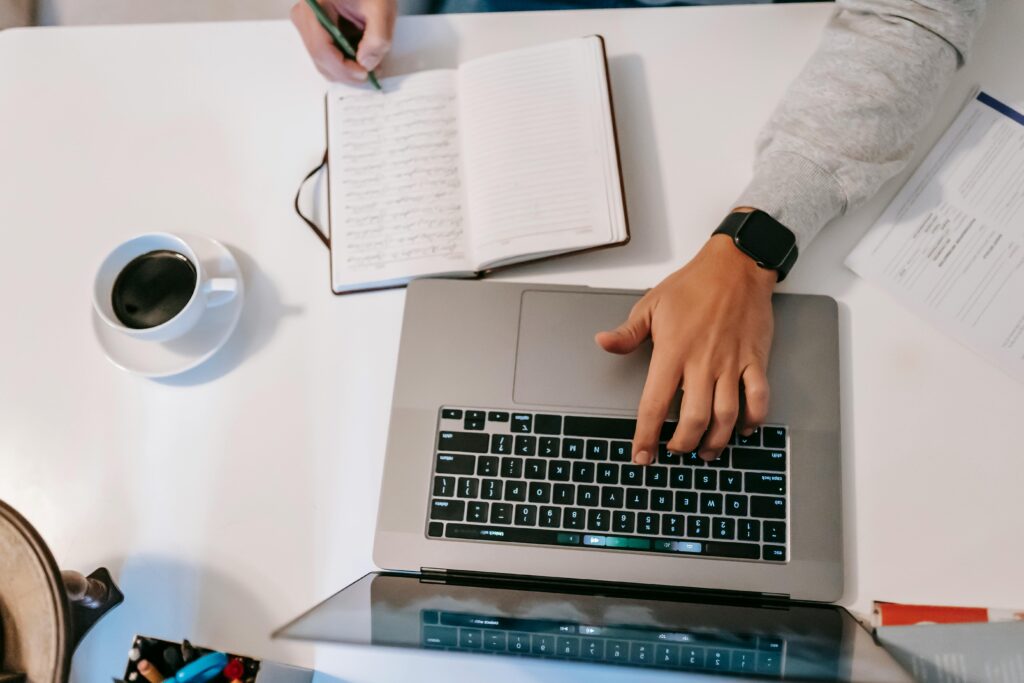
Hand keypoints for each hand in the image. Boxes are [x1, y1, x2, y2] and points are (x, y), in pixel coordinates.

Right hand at [291, 0, 396, 83]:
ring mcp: (308, 24)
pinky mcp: (315, 31)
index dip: (343, 68)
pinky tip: (361, 55)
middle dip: (347, 71)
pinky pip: (326, 55)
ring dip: (347, 68)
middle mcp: (305, 15)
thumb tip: (366, 62)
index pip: (322, 48)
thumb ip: (378, 37)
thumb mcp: (380, 8)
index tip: (364, 73)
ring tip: (370, 62)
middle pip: (320, 58)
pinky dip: (344, 60)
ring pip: (323, 61)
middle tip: (372, 72)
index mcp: (315, 6)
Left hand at [596, 229, 776, 464]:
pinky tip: (743, 429)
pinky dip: (753, 420)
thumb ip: (628, 333)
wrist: (736, 266)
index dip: (646, 436)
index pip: (654, 405)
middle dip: (682, 445)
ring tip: (705, 451)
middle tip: (675, 451)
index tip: (641, 455)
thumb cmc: (693, 284)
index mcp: (672, 353)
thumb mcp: (651, 305)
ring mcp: (731, 363)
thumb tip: (603, 343)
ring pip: (726, 416)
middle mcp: (702, 363)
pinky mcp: (755, 360)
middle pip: (692, 420)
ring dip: (716, 441)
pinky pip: (759, 398)